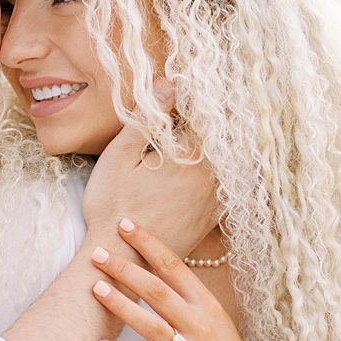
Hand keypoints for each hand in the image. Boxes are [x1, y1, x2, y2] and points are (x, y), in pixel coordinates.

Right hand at [82, 82, 217, 255]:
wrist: (121, 257)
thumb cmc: (113, 205)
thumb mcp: (119, 155)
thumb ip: (146, 119)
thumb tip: (167, 84)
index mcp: (190, 156)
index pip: (206, 117)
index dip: (198, 102)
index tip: (193, 92)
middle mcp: (211, 177)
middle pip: (221, 140)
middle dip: (213, 124)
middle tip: (213, 105)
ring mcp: (214, 201)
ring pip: (228, 165)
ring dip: (220, 150)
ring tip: (213, 136)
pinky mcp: (211, 220)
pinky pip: (228, 191)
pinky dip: (225, 178)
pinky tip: (214, 172)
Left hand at [88, 218, 277, 340]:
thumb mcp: (214, 318)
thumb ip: (185, 296)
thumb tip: (151, 267)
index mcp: (207, 306)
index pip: (174, 266)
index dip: (148, 244)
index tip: (125, 225)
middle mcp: (199, 326)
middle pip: (157, 291)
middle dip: (125, 269)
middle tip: (98, 254)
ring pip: (151, 326)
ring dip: (121, 306)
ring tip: (95, 288)